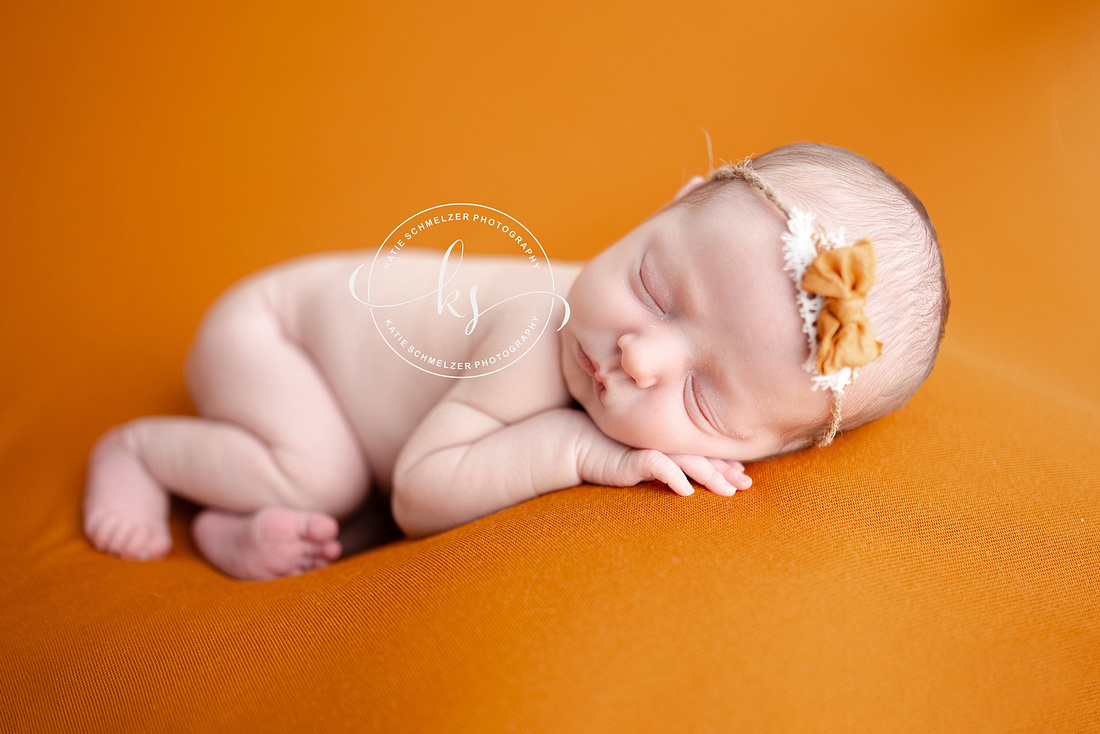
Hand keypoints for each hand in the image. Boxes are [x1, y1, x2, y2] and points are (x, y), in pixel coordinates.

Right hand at [574, 420, 750, 496]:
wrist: (574, 443)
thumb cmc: (607, 451)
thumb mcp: (640, 458)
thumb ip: (662, 464)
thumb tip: (689, 482)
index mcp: (667, 440)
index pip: (702, 450)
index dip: (724, 461)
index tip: (743, 475)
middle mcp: (662, 441)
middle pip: (701, 455)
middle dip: (726, 470)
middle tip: (747, 484)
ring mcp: (649, 447)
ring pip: (687, 460)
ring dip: (709, 474)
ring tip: (727, 490)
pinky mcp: (631, 457)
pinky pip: (657, 465)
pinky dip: (673, 476)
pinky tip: (686, 491)